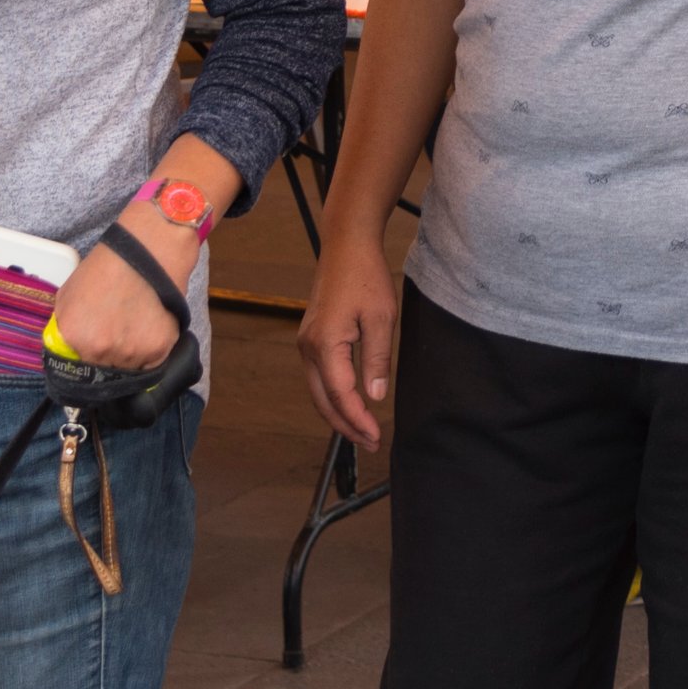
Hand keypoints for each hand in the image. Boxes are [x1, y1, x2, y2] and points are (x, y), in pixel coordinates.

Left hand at [51, 236, 187, 371]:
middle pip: (102, 374)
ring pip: (128, 371)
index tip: (91, 359)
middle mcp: (100, 350)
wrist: (150, 248)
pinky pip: (151, 364)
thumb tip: (67, 351)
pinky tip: (149, 327)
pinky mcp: (159, 349)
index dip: (83, 364)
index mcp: (74, 336)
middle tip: (116, 335)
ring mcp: (131, 352)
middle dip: (106, 360)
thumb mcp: (69, 294)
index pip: (74, 372)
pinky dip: (150, 351)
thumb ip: (64, 328)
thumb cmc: (109, 266)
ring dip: (129, 357)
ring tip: (134, 327)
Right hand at [297, 249, 402, 448]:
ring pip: (319, 391)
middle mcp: (308, 348)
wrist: (347, 246)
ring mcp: (306, 343)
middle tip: (370, 442)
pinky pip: (319, 377)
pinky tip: (351, 403)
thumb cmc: (366, 276)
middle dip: (346, 426)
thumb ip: (377, 360)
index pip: (341, 395)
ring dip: (338, 413)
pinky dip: (334, 396)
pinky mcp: (311, 338)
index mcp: (325, 344)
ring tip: (363, 430)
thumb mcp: (381, 318)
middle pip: (323, 400)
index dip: (358, 419)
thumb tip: (375, 397)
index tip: (376, 436)